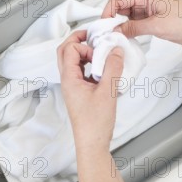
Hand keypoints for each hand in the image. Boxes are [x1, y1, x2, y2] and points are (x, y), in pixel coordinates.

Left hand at [57, 30, 124, 151]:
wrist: (92, 144)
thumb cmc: (95, 123)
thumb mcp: (108, 92)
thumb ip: (112, 68)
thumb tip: (116, 49)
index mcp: (69, 78)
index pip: (70, 49)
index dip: (85, 46)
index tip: (101, 52)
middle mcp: (67, 80)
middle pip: (65, 52)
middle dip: (79, 41)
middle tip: (94, 37)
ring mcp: (72, 86)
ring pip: (72, 61)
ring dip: (85, 53)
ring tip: (101, 53)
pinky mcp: (79, 92)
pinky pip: (81, 71)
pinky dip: (90, 65)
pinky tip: (104, 69)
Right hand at [101, 0, 181, 45]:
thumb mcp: (158, 26)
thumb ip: (134, 28)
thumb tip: (117, 31)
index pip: (118, 0)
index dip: (108, 12)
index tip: (104, 25)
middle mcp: (145, 1)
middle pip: (120, 7)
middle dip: (112, 19)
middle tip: (108, 33)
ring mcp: (148, 10)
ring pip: (126, 16)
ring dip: (121, 26)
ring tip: (117, 37)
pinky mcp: (152, 20)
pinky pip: (135, 23)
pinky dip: (129, 30)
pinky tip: (127, 38)